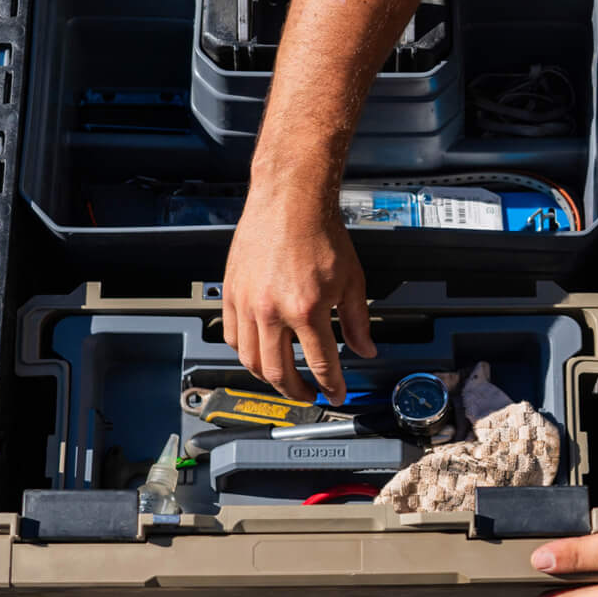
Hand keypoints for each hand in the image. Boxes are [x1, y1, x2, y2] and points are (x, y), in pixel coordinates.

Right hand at [221, 186, 376, 400]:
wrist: (289, 201)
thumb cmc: (319, 233)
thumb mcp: (352, 280)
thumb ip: (358, 321)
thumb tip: (365, 349)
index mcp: (306, 309)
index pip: (321, 364)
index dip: (331, 386)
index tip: (336, 394)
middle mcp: (272, 310)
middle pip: (279, 372)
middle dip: (297, 392)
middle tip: (309, 395)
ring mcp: (247, 302)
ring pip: (250, 360)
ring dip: (269, 377)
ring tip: (284, 380)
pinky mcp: (231, 292)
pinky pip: (232, 336)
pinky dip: (245, 352)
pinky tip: (258, 352)